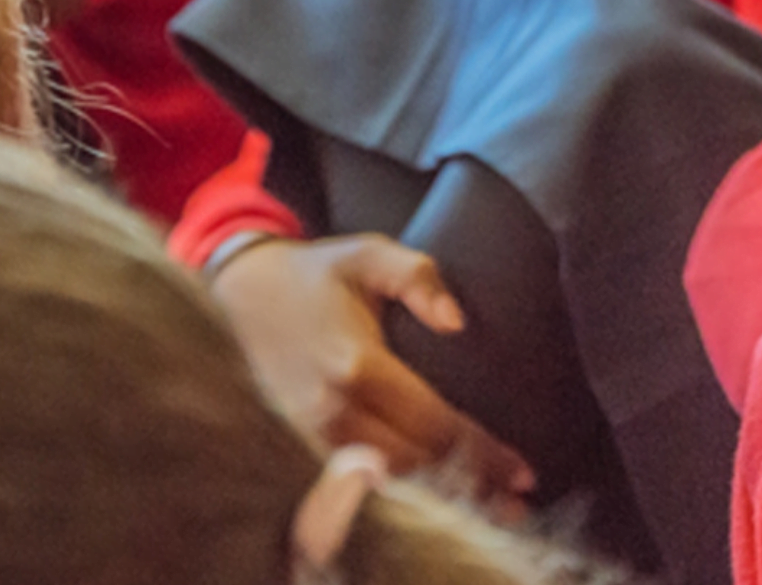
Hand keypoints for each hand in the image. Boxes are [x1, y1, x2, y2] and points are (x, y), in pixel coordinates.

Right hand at [210, 234, 536, 501]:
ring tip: (487, 505)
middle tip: (515, 497)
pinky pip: (356, 482)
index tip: (523, 472)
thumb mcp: (369, 255)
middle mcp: (332, 410)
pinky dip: (397, 492)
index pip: (436, 426)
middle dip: (470, 485)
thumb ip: (419, 276)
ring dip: (438, 496)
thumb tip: (456, 322)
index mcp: (357, 365)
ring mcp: (310, 435)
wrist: (238, 291)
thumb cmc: (314, 273)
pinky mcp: (297, 445)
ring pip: (387, 483)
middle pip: (417, 467)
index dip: (485, 454)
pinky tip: (430, 495)